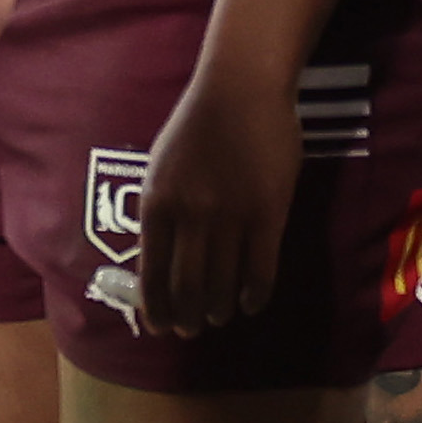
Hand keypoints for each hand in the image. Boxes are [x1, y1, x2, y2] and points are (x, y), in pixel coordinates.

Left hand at [135, 71, 300, 335]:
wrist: (241, 90)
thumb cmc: (196, 124)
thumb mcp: (160, 165)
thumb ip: (160, 209)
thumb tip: (158, 257)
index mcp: (158, 203)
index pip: (152, 272)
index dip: (156, 307)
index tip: (159, 326)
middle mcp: (191, 216)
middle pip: (187, 287)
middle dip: (186, 318)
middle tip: (190, 331)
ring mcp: (231, 217)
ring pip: (224, 285)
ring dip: (218, 310)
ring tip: (218, 317)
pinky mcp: (269, 215)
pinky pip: (261, 271)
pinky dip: (253, 296)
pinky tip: (249, 304)